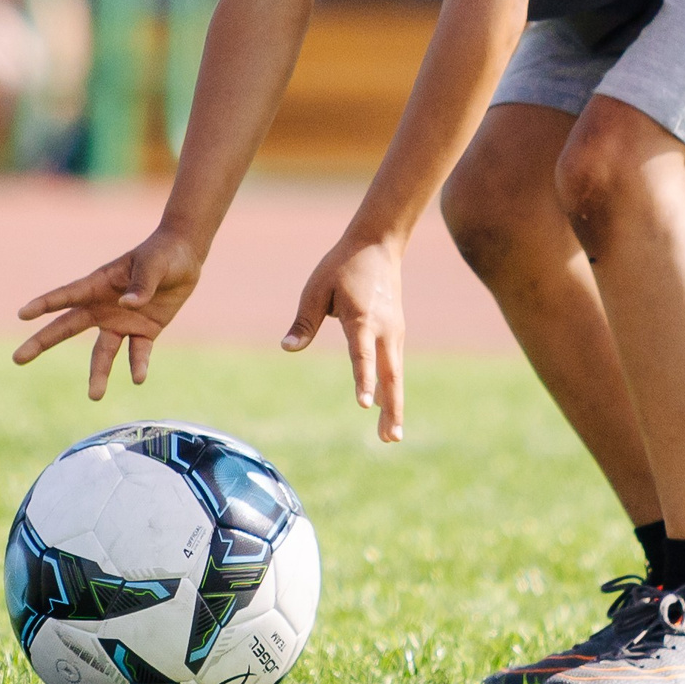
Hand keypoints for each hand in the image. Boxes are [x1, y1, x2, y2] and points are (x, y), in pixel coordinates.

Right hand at [13, 228, 203, 399]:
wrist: (185, 259)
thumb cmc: (162, 255)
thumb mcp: (154, 265)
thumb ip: (142, 285)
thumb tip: (127, 305)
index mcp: (98, 284)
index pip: (66, 296)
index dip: (44, 304)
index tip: (22, 314)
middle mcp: (103, 307)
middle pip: (66, 328)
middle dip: (41, 343)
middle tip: (17, 359)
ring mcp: (121, 322)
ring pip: (103, 352)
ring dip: (99, 373)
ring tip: (94, 397)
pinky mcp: (144, 332)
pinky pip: (138, 352)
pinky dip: (138, 365)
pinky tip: (139, 378)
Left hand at [284, 236, 406, 442]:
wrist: (378, 244)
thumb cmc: (342, 266)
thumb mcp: (316, 289)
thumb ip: (304, 321)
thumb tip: (288, 348)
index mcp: (363, 318)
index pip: (362, 355)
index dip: (363, 380)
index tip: (365, 405)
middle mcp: (385, 329)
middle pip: (390, 375)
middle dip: (391, 408)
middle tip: (390, 439)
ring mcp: (395, 332)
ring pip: (395, 374)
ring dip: (394, 404)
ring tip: (390, 436)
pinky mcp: (396, 333)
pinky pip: (394, 366)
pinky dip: (393, 388)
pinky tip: (389, 408)